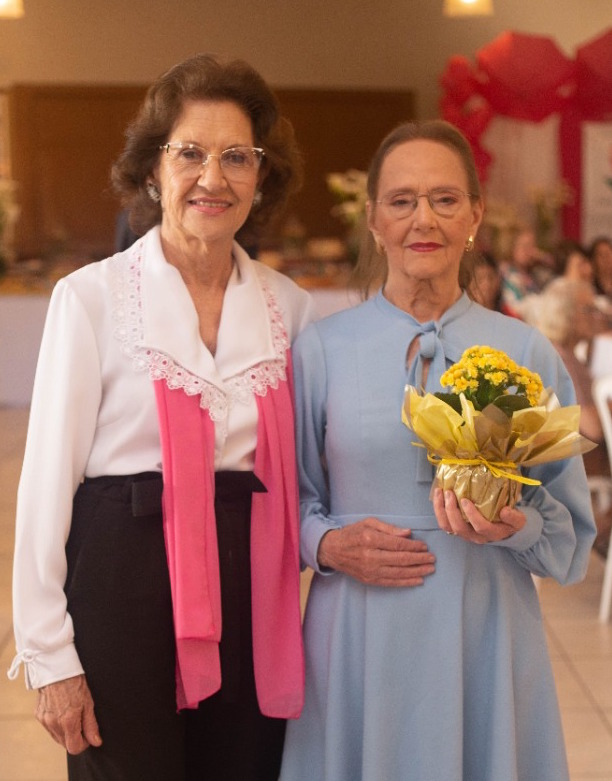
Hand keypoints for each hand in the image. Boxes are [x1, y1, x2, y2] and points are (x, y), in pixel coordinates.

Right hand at [36, 674, 101, 754]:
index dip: (84, 743)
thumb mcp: (89, 702)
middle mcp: (53, 723)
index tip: (88, 735)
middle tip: (81, 721)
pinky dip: (56, 724)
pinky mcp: (38, 715)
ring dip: (65, 731)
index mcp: (67, 721)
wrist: (57, 667)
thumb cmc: (75, 682)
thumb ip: (91, 725)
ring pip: (57, 736)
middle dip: (75, 737)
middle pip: (65, 744)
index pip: (74, 748)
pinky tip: (62, 710)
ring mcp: (44, 720)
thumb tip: (96, 741)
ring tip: (72, 713)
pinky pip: (49, 727)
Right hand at [317, 517, 435, 586]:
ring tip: (429, 569)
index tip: (424, 546)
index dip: (414, 546)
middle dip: (419, 559)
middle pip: (401, 560)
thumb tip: (408, 533)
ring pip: (399, 573)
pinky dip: (406, 582)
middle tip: (432, 558)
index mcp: (370, 540)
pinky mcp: (369, 580)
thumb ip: (389, 528)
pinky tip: (418, 580)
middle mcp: (371, 556)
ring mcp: (370, 570)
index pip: (398, 545)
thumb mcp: (368, 523)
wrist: (333, 550)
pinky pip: (391, 582)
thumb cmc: (352, 533)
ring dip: (417, 572)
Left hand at [433, 488, 525, 542]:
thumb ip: (514, 517)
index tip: (465, 500)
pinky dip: (438, 509)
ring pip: (447, 526)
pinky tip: (438, 495)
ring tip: (440, 492)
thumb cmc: (509, 522)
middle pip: (459, 528)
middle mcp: (475, 536)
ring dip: (441, 509)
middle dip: (451, 510)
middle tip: (449, 492)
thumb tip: (505, 511)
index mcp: (491, 534)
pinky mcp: (456, 528)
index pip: (480, 527)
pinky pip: (443, 522)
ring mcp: (464, 533)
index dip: (472, 515)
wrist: (503, 530)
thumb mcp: (518, 520)